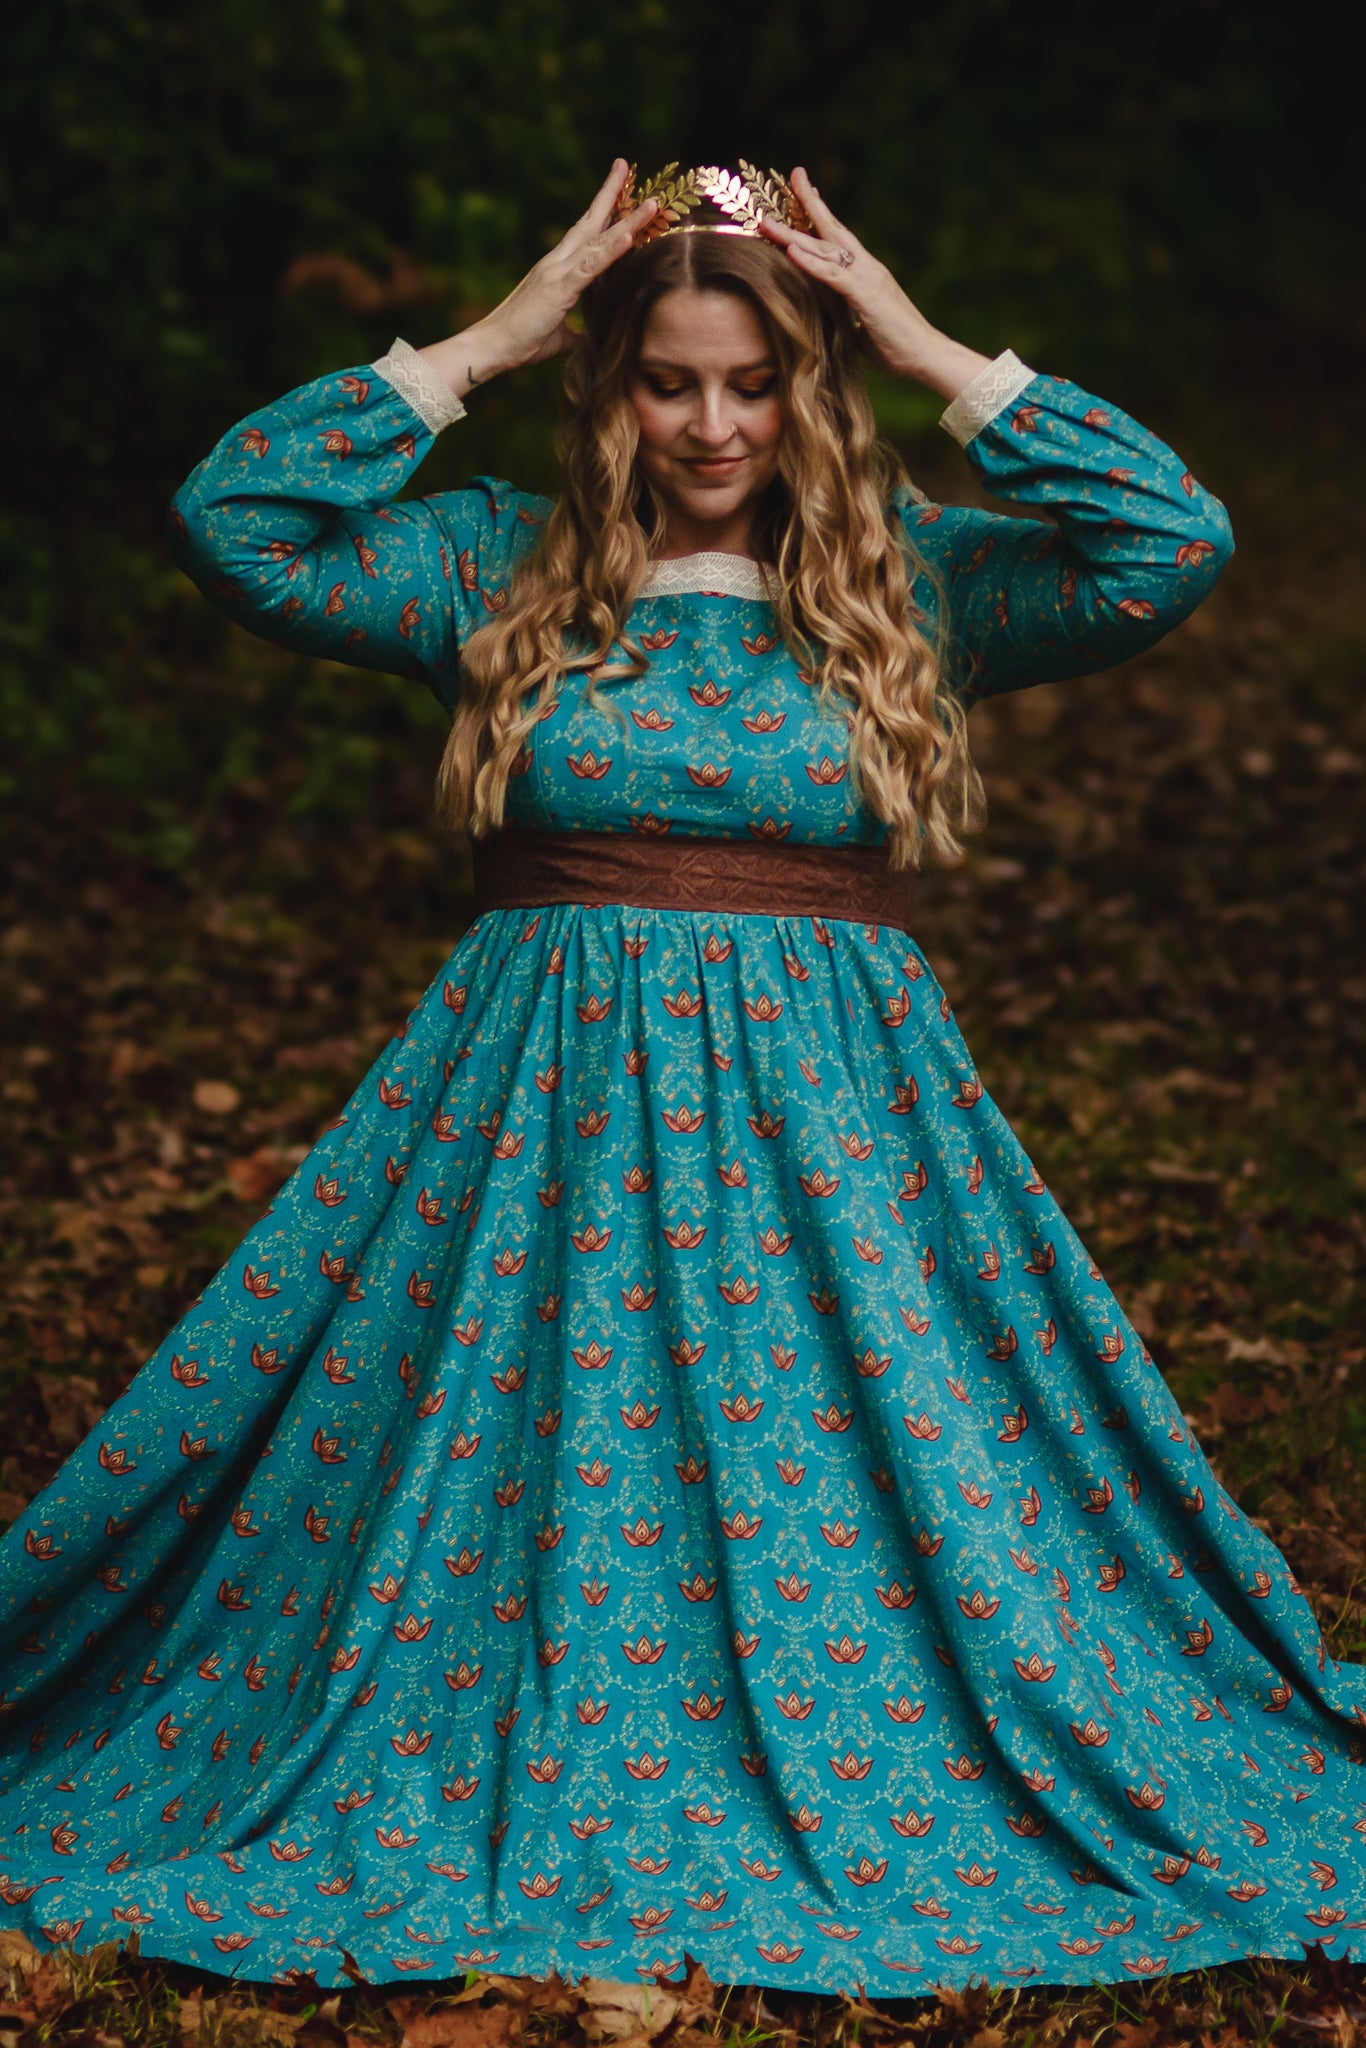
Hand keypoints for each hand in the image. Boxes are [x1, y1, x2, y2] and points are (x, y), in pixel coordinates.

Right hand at [421, 162, 656, 396]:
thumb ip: (577, 332)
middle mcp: (558, 263)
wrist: (491, 347)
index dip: (603, 211)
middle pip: (591, 222)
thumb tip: (592, 338)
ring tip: (652, 203)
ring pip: (599, 240)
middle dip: (611, 193)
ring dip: (627, 221)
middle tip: (626, 164)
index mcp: (558, 270)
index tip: (619, 187)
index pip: (586, 234)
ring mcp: (558, 272)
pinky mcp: (559, 289)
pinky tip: (629, 236)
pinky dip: (611, 251)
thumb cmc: (521, 342)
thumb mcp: (559, 337)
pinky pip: (590, 266)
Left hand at [759, 167, 991, 401]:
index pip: (838, 238)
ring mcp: (867, 278)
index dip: (821, 214)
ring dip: (794, 235)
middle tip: (793, 175)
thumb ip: (844, 316)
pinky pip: (833, 276)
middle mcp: (867, 268)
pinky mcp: (867, 296)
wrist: (926, 356)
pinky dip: (811, 263)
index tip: (804, 190)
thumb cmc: (896, 346)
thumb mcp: (861, 327)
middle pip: (831, 230)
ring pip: (826, 250)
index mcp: (865, 273)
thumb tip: (827, 319)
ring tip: (768, 221)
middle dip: (809, 202)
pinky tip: (791, 251)